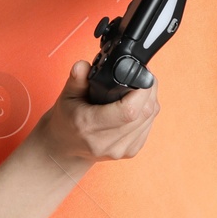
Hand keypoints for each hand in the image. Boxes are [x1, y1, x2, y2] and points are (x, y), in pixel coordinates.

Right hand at [33, 60, 160, 165]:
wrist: (66, 149)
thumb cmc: (67, 121)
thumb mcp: (66, 96)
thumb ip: (77, 79)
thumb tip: (83, 65)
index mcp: (89, 126)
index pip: (128, 111)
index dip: (141, 90)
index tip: (141, 74)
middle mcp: (106, 142)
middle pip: (144, 113)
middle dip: (149, 90)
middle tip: (143, 75)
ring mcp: (120, 150)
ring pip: (150, 118)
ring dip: (151, 99)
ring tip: (141, 87)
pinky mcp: (130, 152)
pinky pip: (149, 126)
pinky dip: (148, 112)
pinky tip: (140, 103)